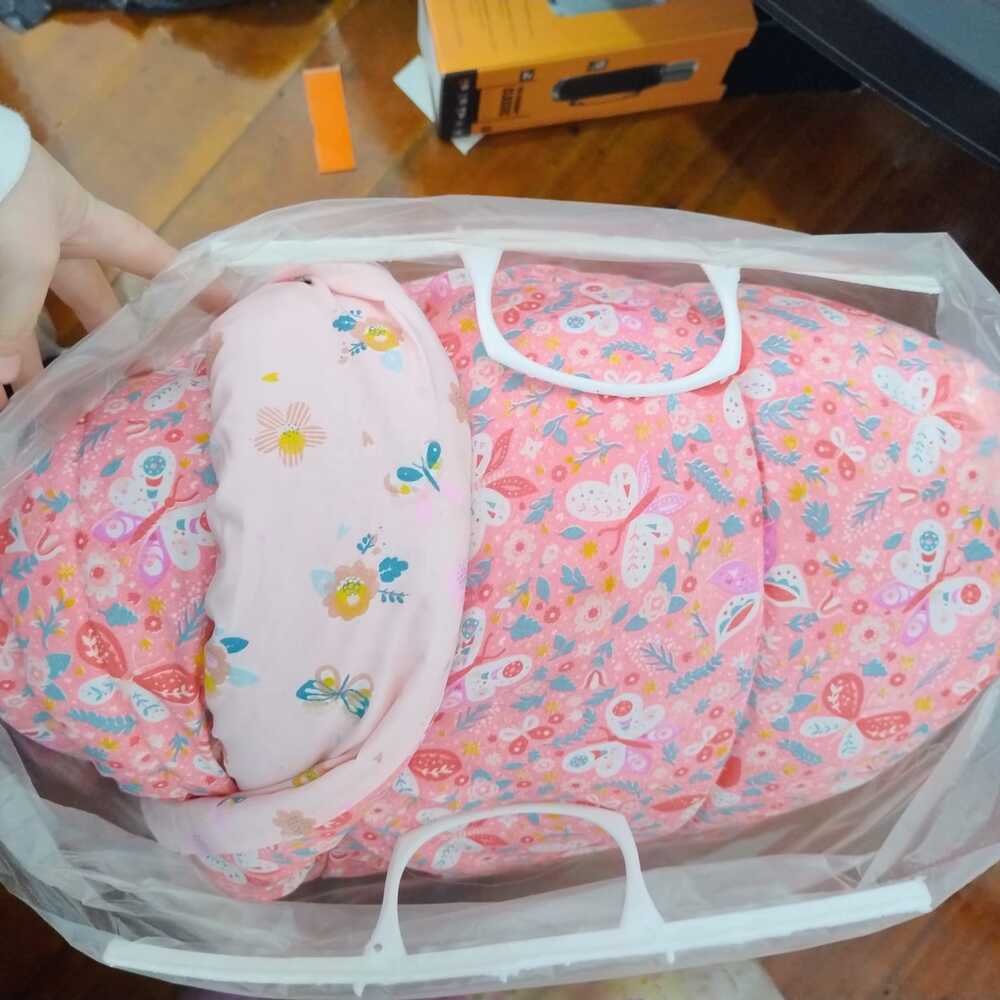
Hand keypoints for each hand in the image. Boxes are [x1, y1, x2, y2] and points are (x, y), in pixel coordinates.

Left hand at [0, 141, 175, 407]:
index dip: (189, 283)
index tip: (225, 307)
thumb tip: (5, 381)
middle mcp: (55, 241)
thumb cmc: (3, 187)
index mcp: (85, 224)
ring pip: (32, 319)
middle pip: (91, 301)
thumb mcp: (25, 255)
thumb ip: (18, 320)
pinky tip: (2, 389)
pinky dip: (3, 357)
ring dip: (35, 363)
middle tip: (126, 382)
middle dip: (105, 343)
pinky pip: (0, 323)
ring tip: (46, 408)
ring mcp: (15, 253)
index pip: (151, 258)